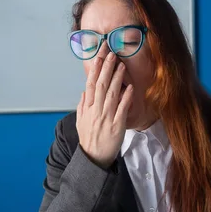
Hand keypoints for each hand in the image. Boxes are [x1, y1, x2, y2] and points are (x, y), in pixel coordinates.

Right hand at [76, 46, 133, 168]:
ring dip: (117, 78)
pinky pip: (122, 110)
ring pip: (112, 94)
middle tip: (112, 53)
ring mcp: (106, 118)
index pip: (90, 83)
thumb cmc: (88, 139)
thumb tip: (84, 92)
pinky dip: (126, 98)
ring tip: (122, 64)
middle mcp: (96, 110)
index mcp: (87, 108)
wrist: (93, 158)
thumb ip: (82, 106)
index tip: (100, 55)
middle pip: (101, 85)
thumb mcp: (80, 121)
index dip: (96, 68)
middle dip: (107, 68)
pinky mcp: (117, 126)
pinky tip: (130, 87)